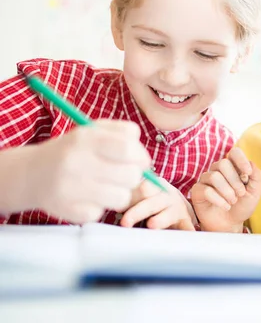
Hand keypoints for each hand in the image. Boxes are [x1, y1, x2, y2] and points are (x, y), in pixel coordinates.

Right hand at [29, 120, 150, 223]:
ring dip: (120, 193)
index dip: (141, 157)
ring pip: (122, 198)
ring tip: (107, 186)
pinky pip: (102, 213)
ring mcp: (70, 189)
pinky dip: (99, 206)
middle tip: (122, 175)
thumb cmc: (73, 151)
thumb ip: (123, 132)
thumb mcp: (93, 131)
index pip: (128, 149)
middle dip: (133, 176)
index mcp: (85, 139)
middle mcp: (75, 163)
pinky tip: (87, 197)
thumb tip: (144, 157)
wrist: (32, 173)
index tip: (140, 162)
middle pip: (131, 176)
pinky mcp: (68, 211)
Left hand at [120, 179, 195, 230]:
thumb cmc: (153, 202)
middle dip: (138, 211)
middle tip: (125, 222)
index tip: (117, 207)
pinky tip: (186, 234)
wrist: (179, 205)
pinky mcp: (187, 221)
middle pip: (153, 202)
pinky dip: (187, 231)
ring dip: (160, 220)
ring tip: (152, 225)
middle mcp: (167, 196)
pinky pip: (187, 227)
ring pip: (169, 214)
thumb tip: (116, 205)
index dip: (130, 197)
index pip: (143, 188)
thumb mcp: (143, 196)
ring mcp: (178, 208)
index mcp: (155, 186)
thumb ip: (130, 199)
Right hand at [191, 148, 260, 232]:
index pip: (234, 153)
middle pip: (223, 164)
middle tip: (240, 194)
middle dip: (235, 181)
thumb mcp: (254, 192)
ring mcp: (206, 179)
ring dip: (227, 191)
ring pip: (214, 176)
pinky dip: (219, 200)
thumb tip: (251, 164)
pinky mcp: (197, 191)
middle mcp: (218, 170)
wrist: (230, 224)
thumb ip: (255, 176)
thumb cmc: (242, 206)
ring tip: (232, 202)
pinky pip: (206, 190)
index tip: (247, 173)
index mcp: (233, 167)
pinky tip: (226, 207)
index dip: (241, 160)